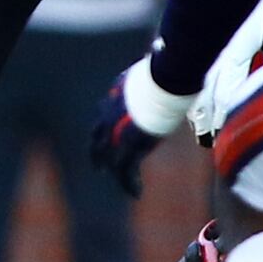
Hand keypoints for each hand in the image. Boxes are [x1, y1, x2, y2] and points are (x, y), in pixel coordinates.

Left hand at [91, 54, 191, 195]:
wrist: (163, 81)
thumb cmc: (163, 72)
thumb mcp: (151, 76)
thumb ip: (150, 80)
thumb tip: (164, 69)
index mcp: (113, 99)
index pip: (102, 117)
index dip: (102, 130)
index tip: (104, 137)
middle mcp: (109, 117)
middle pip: (98, 140)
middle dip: (98, 153)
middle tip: (98, 165)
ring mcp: (117, 133)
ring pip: (110, 160)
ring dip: (115, 173)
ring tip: (123, 185)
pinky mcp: (128, 147)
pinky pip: (125, 172)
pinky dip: (130, 184)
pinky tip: (136, 193)